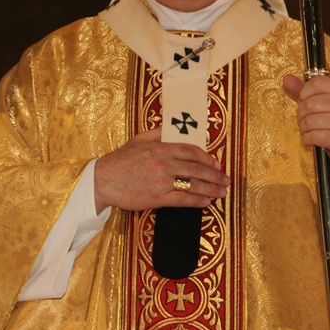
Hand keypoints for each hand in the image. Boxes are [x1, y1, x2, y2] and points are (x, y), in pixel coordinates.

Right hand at [94, 127, 229, 213]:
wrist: (104, 180)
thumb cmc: (120, 160)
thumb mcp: (139, 139)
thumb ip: (157, 133)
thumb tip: (172, 128)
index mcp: (161, 148)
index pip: (191, 151)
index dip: (207, 158)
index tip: (216, 163)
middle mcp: (165, 163)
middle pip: (198, 169)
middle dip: (216, 175)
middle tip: (226, 180)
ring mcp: (163, 181)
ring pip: (194, 184)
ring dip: (212, 189)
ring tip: (222, 192)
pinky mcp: (158, 198)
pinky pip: (183, 199)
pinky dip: (197, 201)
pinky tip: (206, 201)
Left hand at [283, 74, 329, 183]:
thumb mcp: (325, 102)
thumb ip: (305, 91)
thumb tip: (287, 78)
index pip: (316, 82)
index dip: (304, 92)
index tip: (305, 101)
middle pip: (309, 104)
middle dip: (301, 114)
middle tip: (306, 120)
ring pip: (309, 121)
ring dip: (304, 128)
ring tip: (309, 130)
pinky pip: (312, 136)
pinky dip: (307, 139)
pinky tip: (312, 139)